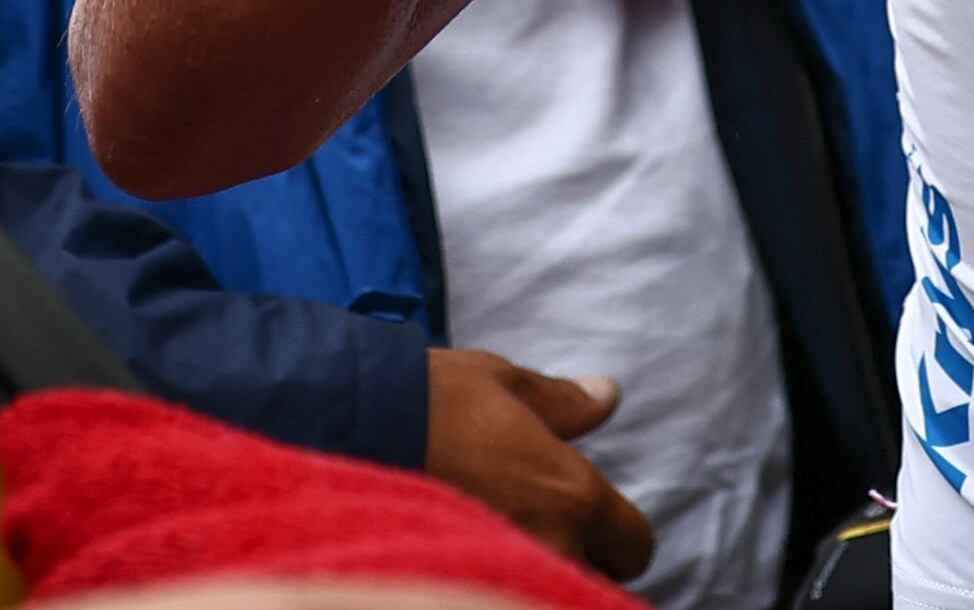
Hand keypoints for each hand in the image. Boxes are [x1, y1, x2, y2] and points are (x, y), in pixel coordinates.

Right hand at [423, 346, 656, 579]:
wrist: (339, 429)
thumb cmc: (426, 401)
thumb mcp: (501, 384)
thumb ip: (561, 404)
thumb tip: (606, 397)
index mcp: (571, 498)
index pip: (634, 548)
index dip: (618, 535)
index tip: (590, 521)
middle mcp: (548, 550)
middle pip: (592, 587)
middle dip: (576, 565)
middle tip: (538, 534)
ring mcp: (497, 583)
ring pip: (544, 596)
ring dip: (532, 580)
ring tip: (499, 556)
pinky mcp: (446, 590)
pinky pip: (490, 599)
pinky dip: (488, 590)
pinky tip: (466, 572)